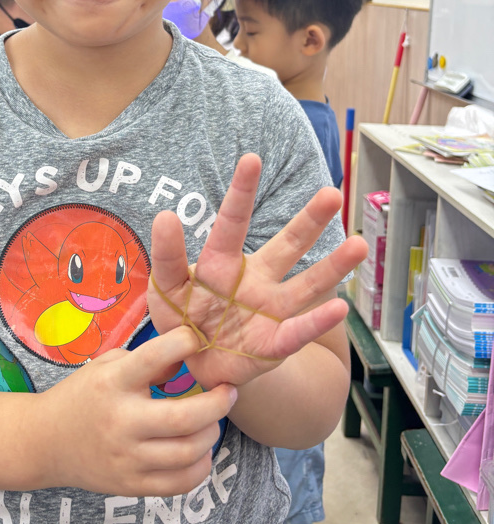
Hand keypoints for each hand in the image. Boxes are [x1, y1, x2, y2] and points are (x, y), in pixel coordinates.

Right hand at [39, 325, 235, 496]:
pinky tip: (200, 450)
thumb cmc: (82, 395)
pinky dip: (201, 466)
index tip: (199, 340)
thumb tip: (189, 360)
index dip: (184, 343)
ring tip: (213, 420)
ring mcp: (127, 458)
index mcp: (114, 383)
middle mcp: (122, 421)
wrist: (45, 442)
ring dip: (212, 433)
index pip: (154, 358)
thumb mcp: (106, 365)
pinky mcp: (132, 485)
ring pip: (189, 452)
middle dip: (218, 402)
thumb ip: (147, 360)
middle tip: (229, 391)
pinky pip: (181, 482)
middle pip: (185, 417)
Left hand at [148, 153, 365, 393]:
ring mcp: (269, 310)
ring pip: (306, 284)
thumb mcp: (166, 287)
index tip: (251, 159)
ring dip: (332, 266)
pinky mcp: (273, 344)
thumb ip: (168, 256)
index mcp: (222, 262)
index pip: (233, 222)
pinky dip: (317, 321)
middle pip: (287, 246)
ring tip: (358, 245)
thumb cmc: (181, 318)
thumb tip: (165, 215)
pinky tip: (340, 307)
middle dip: (309, 220)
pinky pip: (297, 331)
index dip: (242, 192)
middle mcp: (254, 280)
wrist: (195, 364)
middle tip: (332, 193)